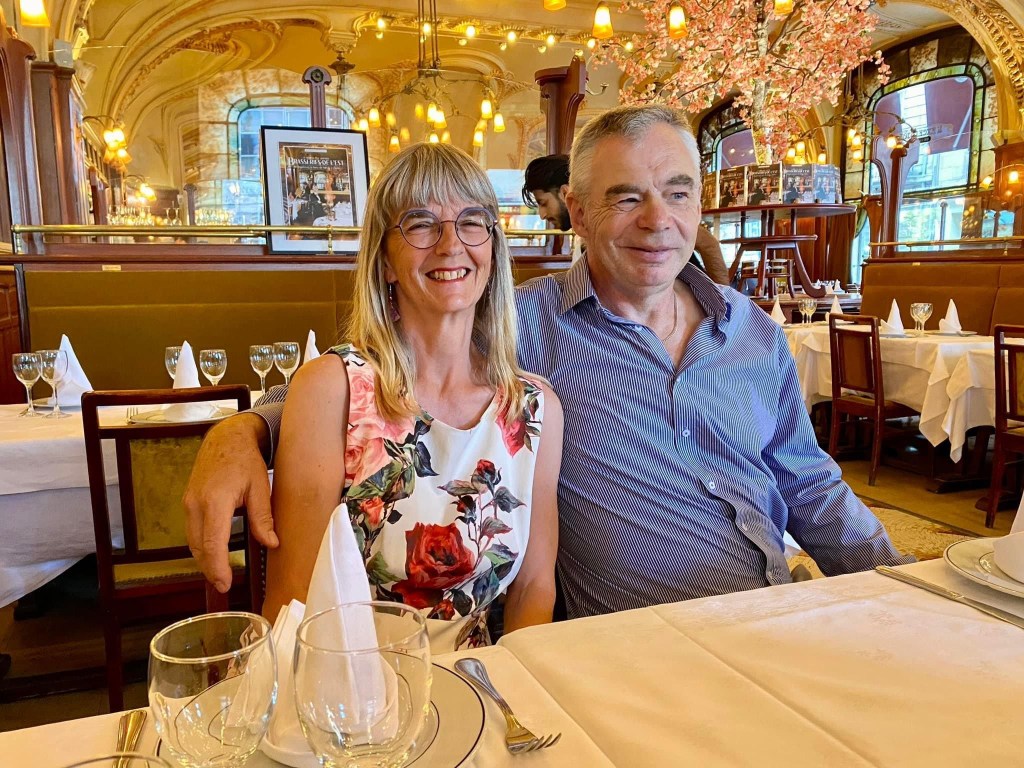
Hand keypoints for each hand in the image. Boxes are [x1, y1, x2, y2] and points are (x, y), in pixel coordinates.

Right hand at [184, 412, 277, 591]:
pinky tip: (213, 554)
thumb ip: (263, 517)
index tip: (225, 583)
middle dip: (210, 569)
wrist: (225, 438)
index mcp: (215, 500)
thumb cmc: (245, 459)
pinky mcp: (188, 502)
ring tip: (220, 574)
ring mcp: (188, 503)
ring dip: (204, 559)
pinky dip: (201, 546)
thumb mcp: (260, 487)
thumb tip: (271, 543)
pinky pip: (192, 531)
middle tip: (225, 585)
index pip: (213, 543)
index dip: (218, 567)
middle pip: (199, 547)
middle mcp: (196, 503)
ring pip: (193, 541)